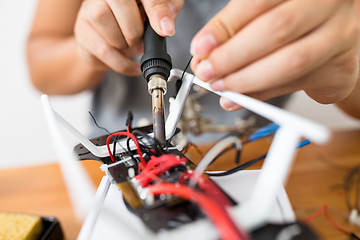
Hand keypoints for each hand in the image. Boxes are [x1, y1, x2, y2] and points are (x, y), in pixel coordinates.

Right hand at [74, 0, 182, 75]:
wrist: (105, 39)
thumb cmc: (134, 19)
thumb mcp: (157, 10)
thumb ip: (167, 9)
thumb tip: (166, 24)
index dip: (156, 10)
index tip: (166, 30)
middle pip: (121, 6)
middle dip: (137, 31)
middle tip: (141, 38)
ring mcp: (88, 11)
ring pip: (112, 32)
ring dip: (128, 46)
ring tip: (131, 45)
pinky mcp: (82, 32)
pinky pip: (105, 52)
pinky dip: (123, 63)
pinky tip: (132, 65)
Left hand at [190, 0, 358, 110]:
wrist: (332, 36)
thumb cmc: (294, 22)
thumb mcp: (263, 16)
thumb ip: (236, 32)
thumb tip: (205, 56)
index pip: (258, 2)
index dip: (226, 27)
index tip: (201, 48)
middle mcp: (328, 3)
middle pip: (277, 29)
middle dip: (234, 57)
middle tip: (208, 72)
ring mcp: (340, 35)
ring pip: (291, 61)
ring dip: (247, 80)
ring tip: (222, 87)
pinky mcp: (342, 68)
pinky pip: (296, 85)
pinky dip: (263, 94)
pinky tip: (241, 98)